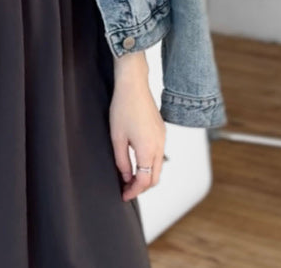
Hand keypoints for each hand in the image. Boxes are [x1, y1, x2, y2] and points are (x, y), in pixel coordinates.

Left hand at [109, 73, 165, 201]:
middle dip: (141, 187)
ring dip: (147, 175)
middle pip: (155, 177)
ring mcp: (163, 138)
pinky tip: (138, 161)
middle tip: (126, 189)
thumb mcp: (117, 137)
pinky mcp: (162, 132)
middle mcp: (159, 146)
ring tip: (130, 176)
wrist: (133, 85)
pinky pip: (159, 154)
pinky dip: (150, 163)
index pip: (144, 180)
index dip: (133, 191)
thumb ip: (122, 161)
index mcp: (147, 149)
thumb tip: (126, 177)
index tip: (124, 195)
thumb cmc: (123, 107)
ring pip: (158, 167)